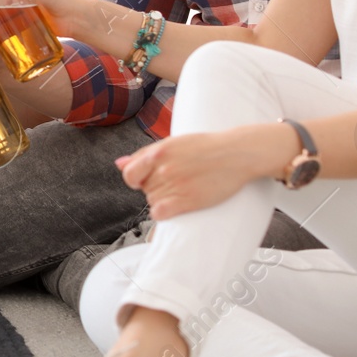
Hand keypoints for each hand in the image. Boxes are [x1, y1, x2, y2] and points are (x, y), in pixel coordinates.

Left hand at [115, 128, 275, 220]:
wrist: (237, 153)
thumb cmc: (206, 146)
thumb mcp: (173, 143)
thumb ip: (144, 154)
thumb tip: (119, 163)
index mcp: (158, 151)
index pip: (128, 174)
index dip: (135, 179)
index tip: (146, 179)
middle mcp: (163, 168)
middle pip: (144, 189)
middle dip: (154, 187)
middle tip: (175, 181)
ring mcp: (174, 184)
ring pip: (152, 201)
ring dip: (163, 199)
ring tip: (183, 189)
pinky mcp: (186, 200)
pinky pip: (159, 213)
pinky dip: (163, 213)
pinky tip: (176, 205)